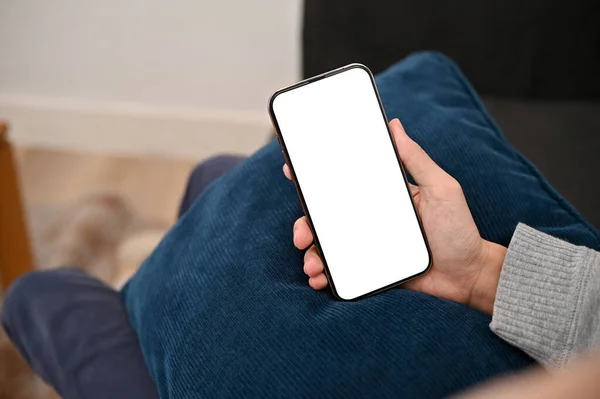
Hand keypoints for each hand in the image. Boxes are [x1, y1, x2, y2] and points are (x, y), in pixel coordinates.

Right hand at [284, 119, 505, 313]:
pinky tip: (319, 279)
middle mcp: (369, 219)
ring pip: (328, 245)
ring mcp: (367, 245)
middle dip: (306, 223)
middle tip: (302, 233)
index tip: (293, 170)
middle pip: (326, 217)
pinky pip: (340, 271)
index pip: (343, 183)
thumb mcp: (442, 188)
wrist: (468, 276)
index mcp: (381, 196)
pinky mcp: (369, 270)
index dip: (315, 177)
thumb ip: (417, 160)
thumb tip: (395, 125)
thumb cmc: (459, 229)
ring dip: (312, 253)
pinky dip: (324, 275)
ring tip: (313, 264)